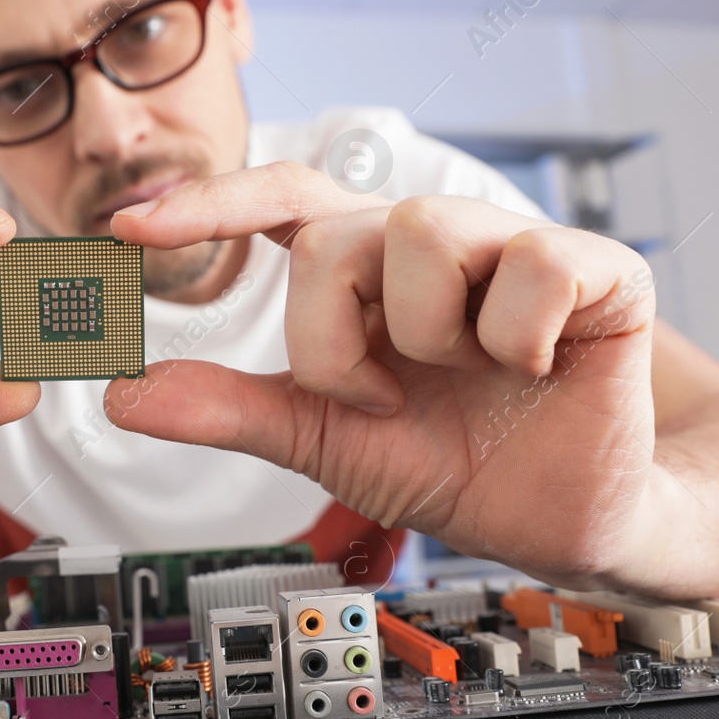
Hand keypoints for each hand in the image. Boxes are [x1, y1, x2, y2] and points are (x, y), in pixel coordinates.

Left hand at [108, 162, 659, 590]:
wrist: (556, 520)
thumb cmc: (447, 461)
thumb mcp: (325, 439)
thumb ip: (231, 408)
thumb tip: (123, 395)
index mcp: (363, 270)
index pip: (281, 199)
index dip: (209, 203)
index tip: (128, 229)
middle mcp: (428, 242)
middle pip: (334, 236)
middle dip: (335, 344)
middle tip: (382, 400)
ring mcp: (510, 245)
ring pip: (424, 229)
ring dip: (426, 337)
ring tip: (466, 378)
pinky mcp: (595, 267)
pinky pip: (534, 261)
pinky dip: (520, 337)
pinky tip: (537, 366)